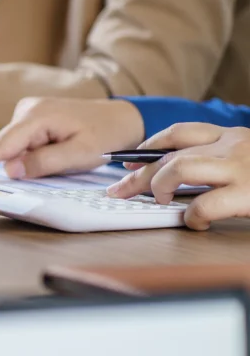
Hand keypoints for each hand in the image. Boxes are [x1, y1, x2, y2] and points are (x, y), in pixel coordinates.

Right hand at [0, 98, 144, 180]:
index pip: (2, 145)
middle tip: (52, 164)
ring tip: (65, 154)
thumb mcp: (79, 154)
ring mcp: (27, 112)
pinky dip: (31, 154)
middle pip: (5, 147)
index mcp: (37, 115)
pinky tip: (56, 152)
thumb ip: (43, 162)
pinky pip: (21, 144)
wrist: (121, 118)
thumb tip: (10, 169)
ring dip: (29, 160)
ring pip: (13, 147)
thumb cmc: (105, 134)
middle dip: (17, 165)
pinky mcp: (30, 119)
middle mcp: (26, 109)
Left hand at [106, 123, 249, 229]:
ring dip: (160, 186)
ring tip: (160, 201)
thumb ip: (217, 159)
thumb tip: (172, 173)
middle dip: (138, 176)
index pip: (178, 133)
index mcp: (231, 135)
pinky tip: (195, 222)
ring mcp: (239, 167)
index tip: (128, 164)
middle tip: (118, 191)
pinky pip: (204, 205)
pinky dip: (192, 217)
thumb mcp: (247, 158)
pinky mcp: (247, 193)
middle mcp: (232, 145)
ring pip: (178, 168)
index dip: (148, 147)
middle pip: (170, 156)